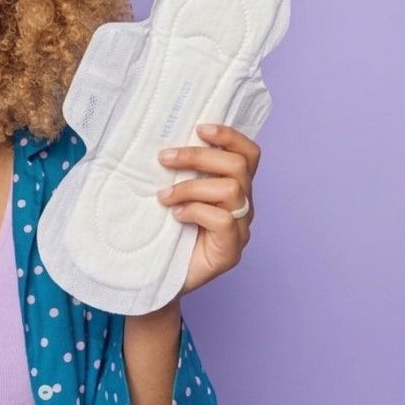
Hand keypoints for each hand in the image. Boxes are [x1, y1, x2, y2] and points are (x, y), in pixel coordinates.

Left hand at [156, 123, 259, 297]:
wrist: (155, 276)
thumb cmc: (163, 230)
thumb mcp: (170, 193)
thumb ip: (176, 171)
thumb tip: (158, 142)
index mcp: (233, 187)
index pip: (248, 154)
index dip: (229, 136)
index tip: (199, 128)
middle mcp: (242, 205)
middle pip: (238, 166)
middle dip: (199, 156)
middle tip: (164, 159)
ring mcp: (240, 229)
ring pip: (232, 190)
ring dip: (191, 186)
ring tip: (164, 196)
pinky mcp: (231, 251)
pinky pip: (223, 220)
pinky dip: (195, 211)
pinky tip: (175, 217)